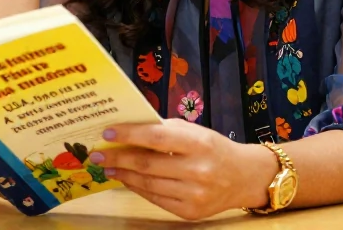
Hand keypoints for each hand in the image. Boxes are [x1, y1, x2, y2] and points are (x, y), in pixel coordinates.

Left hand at [91, 119, 276, 220]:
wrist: (244, 177)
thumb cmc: (214, 148)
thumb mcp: (196, 131)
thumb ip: (165, 130)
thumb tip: (128, 130)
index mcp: (200, 144)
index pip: (157, 137)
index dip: (129, 134)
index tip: (108, 133)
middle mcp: (198, 171)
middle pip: (147, 164)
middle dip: (118, 157)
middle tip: (97, 153)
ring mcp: (195, 194)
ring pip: (148, 184)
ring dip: (123, 174)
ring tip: (108, 166)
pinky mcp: (190, 212)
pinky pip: (155, 199)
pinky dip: (138, 188)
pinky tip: (127, 179)